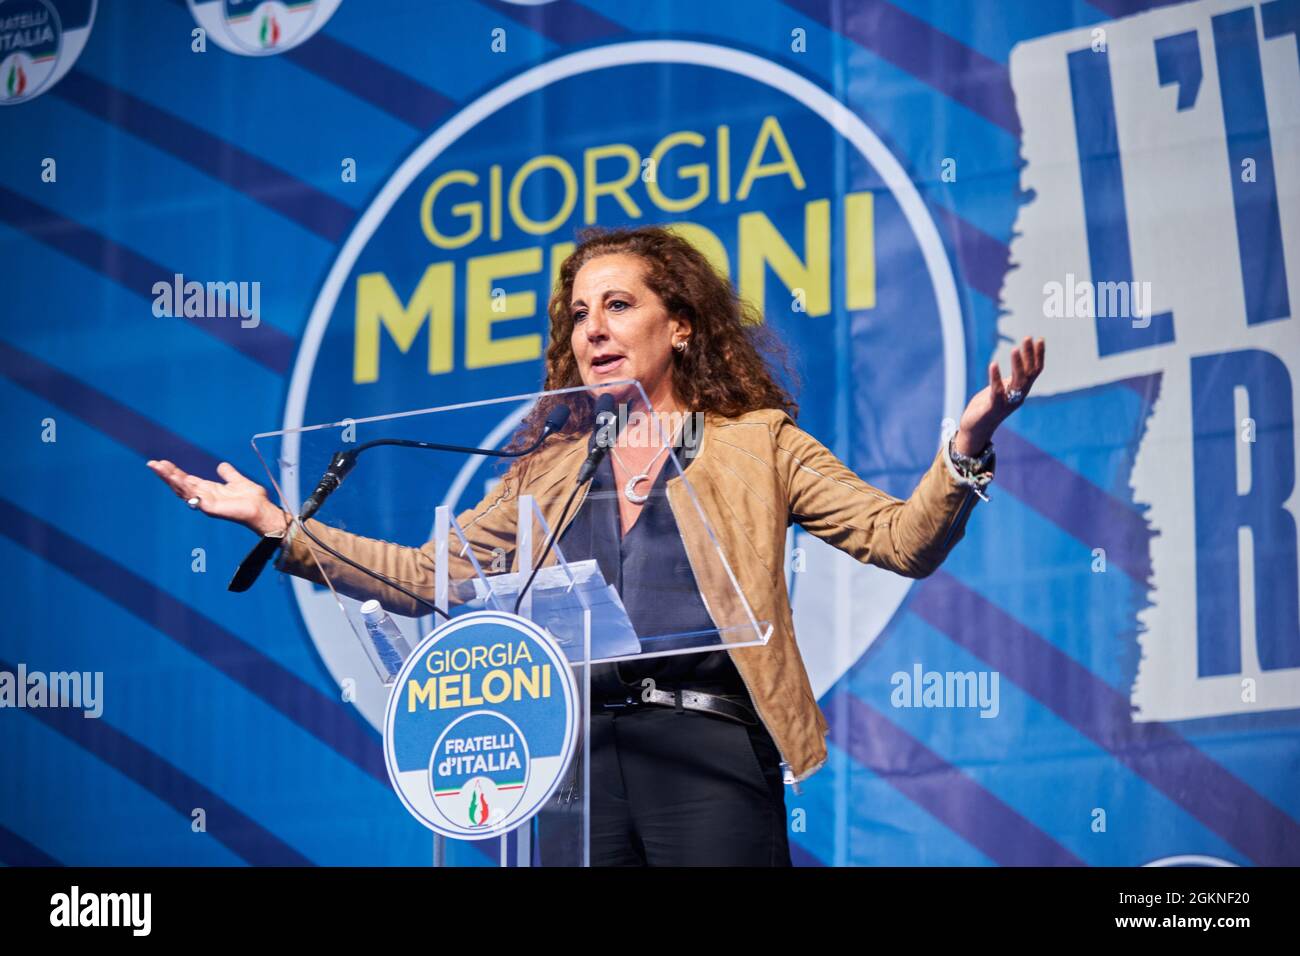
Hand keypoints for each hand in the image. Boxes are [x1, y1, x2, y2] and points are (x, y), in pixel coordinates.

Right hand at [145, 459, 288, 535]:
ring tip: (159, 468)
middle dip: (166, 474)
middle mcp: (204, 496)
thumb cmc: (252, 499)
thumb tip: (222, 466)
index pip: (187, 480)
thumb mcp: (238, 481)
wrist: (262, 510)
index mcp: (209, 490)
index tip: (162, 463)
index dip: (174, 472)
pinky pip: (194, 496)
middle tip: (153, 464)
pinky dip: (185, 487)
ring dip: (170, 479)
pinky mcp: (210, 508)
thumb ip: (229, 474)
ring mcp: (205, 503)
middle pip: (180, 484)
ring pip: (183, 489)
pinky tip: (177, 479)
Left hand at [954, 336, 1044, 455]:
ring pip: (1017, 382)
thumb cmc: (986, 407)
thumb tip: (1016, 364)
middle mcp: (1017, 397)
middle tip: (1027, 338)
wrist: (974, 430)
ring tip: (1015, 349)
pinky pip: (997, 391)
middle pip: (1029, 374)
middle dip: (1029, 355)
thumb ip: (1009, 380)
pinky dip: (996, 377)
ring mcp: (1006, 403)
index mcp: (1020, 391)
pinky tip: (993, 364)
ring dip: (1017, 365)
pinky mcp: (993, 408)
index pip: (1034, 371)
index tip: (1039, 339)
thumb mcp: (1001, 390)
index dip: (1038, 356)